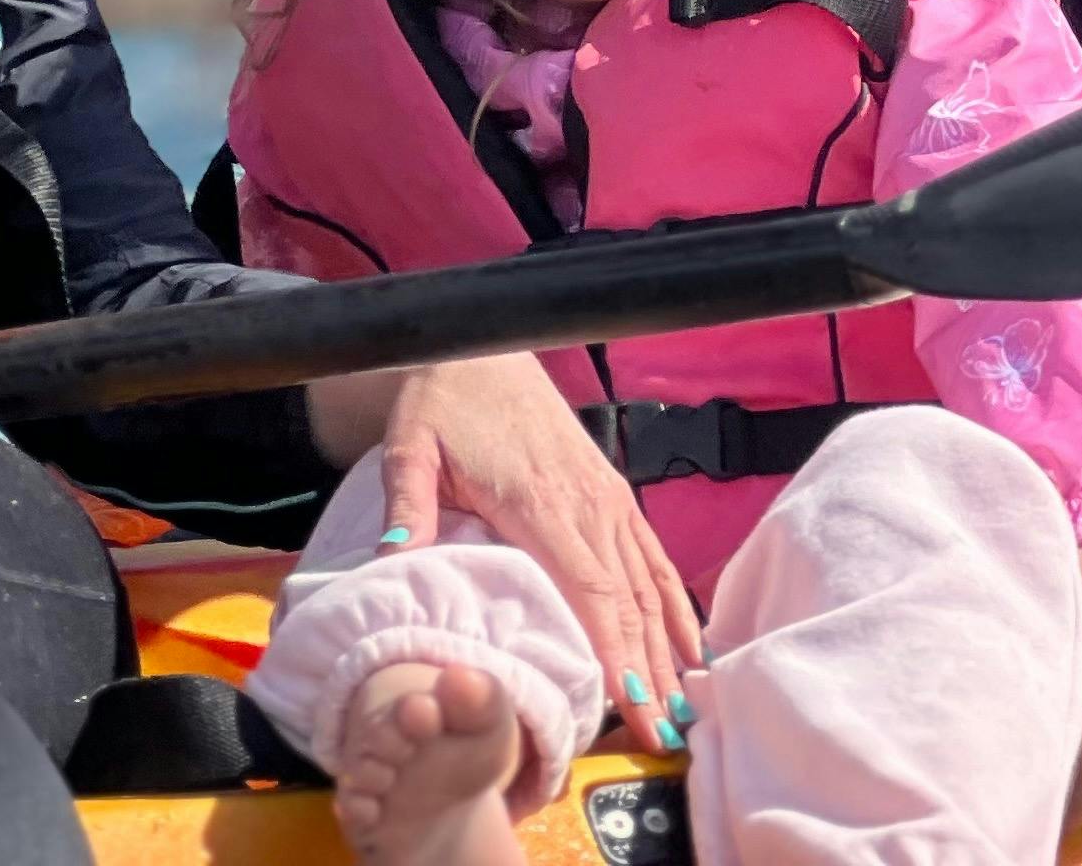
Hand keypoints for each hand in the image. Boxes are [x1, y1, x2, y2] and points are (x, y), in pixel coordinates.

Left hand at [313, 355, 698, 751]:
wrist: (482, 345)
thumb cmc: (443, 400)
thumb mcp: (411, 446)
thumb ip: (406, 504)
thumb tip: (392, 559)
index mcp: (541, 502)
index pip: (588, 589)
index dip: (613, 648)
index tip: (630, 703)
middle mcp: (587, 505)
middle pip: (628, 601)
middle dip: (647, 670)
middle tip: (662, 736)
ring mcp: (607, 500)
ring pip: (648, 585)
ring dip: (667, 647)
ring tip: (683, 708)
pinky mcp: (613, 494)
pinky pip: (652, 557)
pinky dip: (674, 603)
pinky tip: (689, 645)